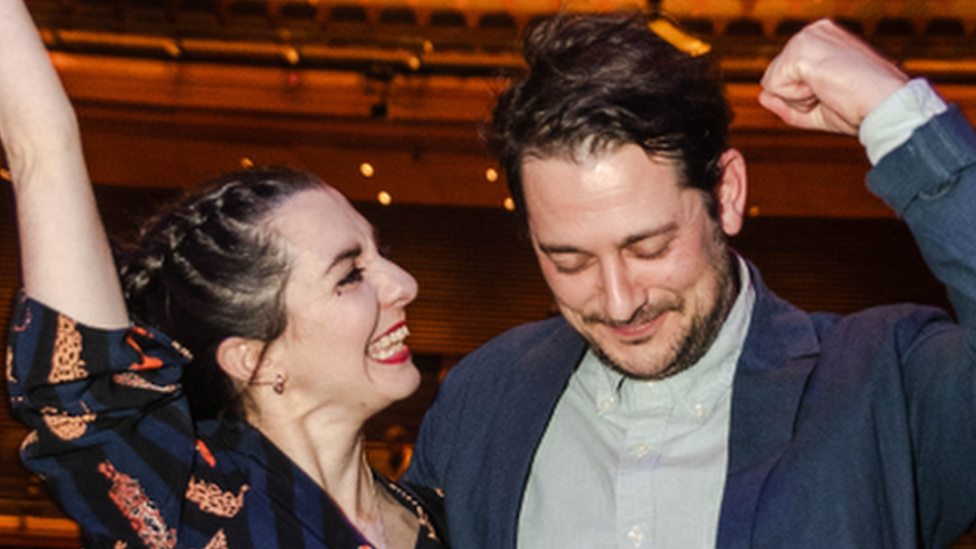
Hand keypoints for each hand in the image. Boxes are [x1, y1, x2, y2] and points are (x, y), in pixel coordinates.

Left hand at [759, 19, 909, 134]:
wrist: (886, 106)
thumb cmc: (861, 107)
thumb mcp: (817, 107)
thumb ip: (788, 101)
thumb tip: (762, 96)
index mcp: (822, 38)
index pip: (785, 75)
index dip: (803, 97)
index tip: (835, 93)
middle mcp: (813, 31)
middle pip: (774, 78)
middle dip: (797, 98)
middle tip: (832, 94)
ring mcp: (807, 37)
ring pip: (772, 82)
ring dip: (797, 99)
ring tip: (829, 91)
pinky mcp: (800, 50)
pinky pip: (773, 87)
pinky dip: (796, 98)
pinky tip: (824, 89)